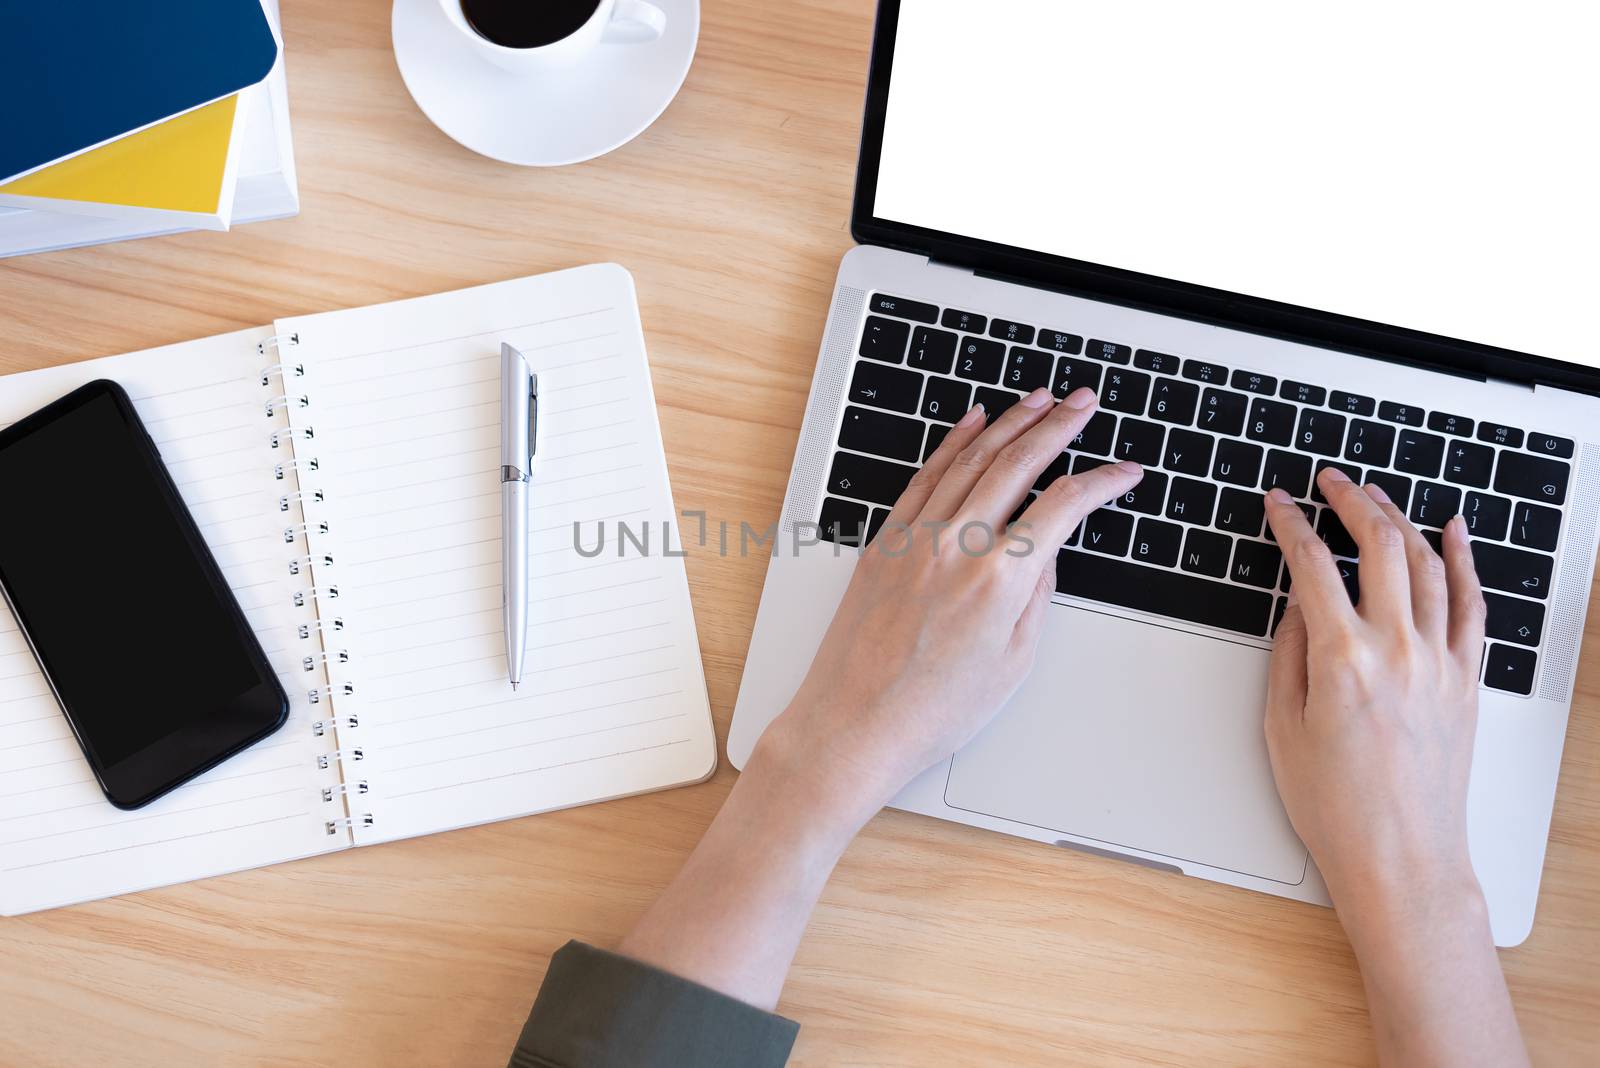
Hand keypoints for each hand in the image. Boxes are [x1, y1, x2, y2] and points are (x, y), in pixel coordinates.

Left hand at [760, 386, 1142, 819]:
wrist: (855, 724)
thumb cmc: (933, 710)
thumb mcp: (1014, 661)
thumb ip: (1038, 595)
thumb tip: (1047, 551)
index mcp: (1000, 580)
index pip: (1065, 506)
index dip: (1104, 481)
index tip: (1125, 471)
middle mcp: (957, 547)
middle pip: (1020, 463)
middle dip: (1060, 425)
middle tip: (1084, 402)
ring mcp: (916, 538)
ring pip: (972, 459)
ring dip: (1012, 422)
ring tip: (1040, 399)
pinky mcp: (885, 542)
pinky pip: (924, 476)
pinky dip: (953, 442)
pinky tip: (974, 422)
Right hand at [1263, 468, 1486, 920]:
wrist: (1401, 858)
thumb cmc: (1336, 806)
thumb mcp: (1282, 725)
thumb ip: (1288, 653)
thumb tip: (1297, 603)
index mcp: (1342, 660)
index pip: (1312, 566)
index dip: (1291, 524)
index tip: (1279, 504)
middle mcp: (1398, 651)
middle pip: (1378, 547)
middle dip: (1350, 501)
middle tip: (1331, 482)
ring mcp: (1440, 663)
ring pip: (1427, 565)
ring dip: (1400, 520)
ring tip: (1376, 498)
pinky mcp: (1466, 681)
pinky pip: (1472, 605)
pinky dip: (1464, 561)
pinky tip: (1454, 532)